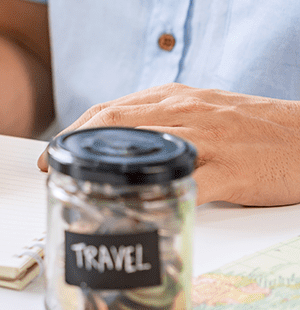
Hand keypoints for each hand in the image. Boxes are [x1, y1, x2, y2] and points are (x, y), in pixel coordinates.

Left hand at [36, 83, 299, 205]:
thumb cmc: (257, 127)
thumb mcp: (204, 109)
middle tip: (53, 169)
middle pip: (113, 124)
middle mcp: (185, 112)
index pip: (110, 109)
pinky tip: (132, 212)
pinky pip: (184, 184)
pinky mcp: (230, 171)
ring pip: (139, 150)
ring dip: (102, 172)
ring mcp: (206, 140)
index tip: (54, 151)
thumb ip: (164, 118)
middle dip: (75, 147)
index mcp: (175, 97)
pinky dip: (153, 198)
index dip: (75, 131)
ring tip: (78, 191)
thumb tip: (119, 138)